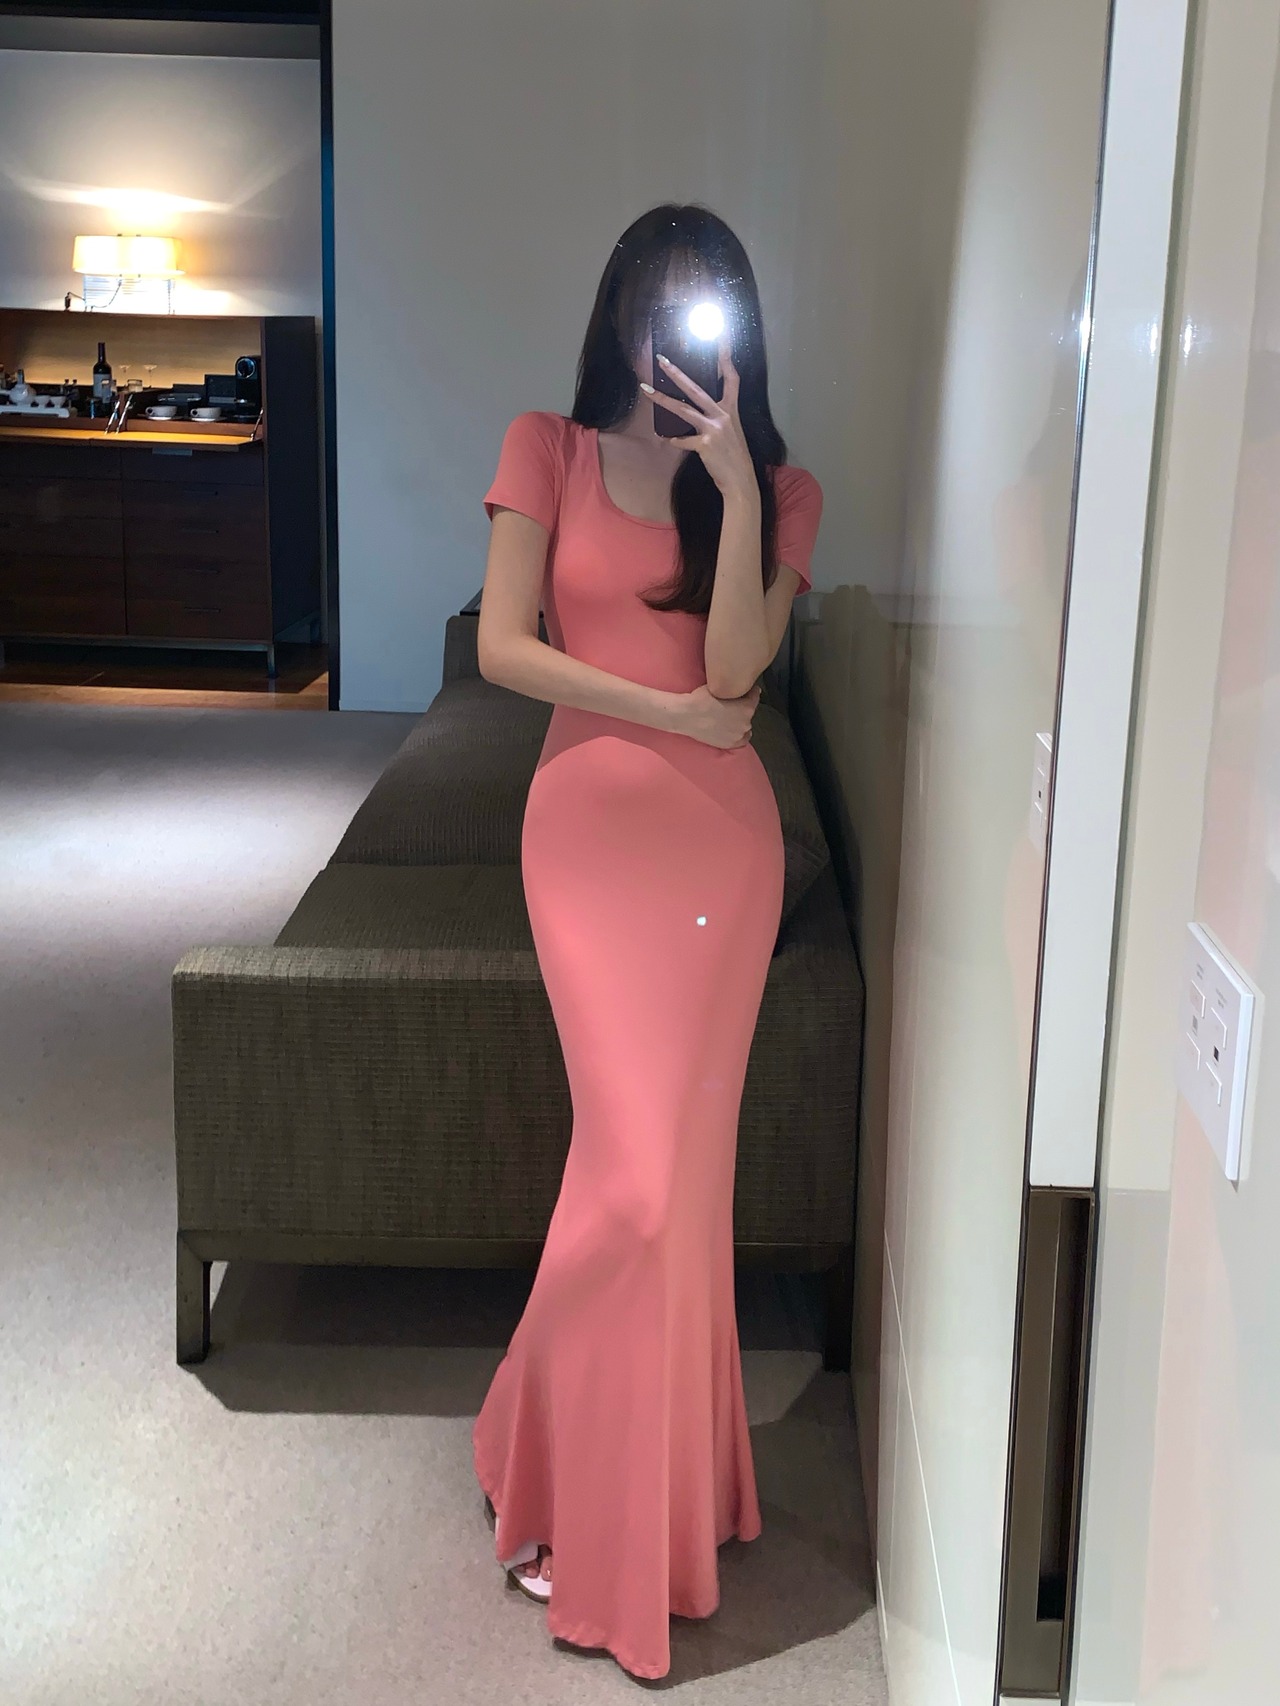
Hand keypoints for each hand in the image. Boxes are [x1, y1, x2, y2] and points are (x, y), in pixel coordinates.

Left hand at [640, 339, 756, 502]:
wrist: (740, 481)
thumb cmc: (734, 457)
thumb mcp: (731, 432)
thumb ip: (718, 418)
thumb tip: (697, 410)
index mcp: (730, 410)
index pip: (731, 378)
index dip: (726, 357)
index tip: (721, 337)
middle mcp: (723, 415)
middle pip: (696, 389)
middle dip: (677, 373)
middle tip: (662, 360)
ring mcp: (714, 429)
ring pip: (683, 410)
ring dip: (662, 400)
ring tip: (646, 390)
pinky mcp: (705, 445)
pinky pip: (683, 440)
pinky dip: (674, 440)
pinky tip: (666, 439)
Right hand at [671, 681, 760, 748]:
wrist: (686, 716)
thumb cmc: (700, 700)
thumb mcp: (719, 686)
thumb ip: (733, 688)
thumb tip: (740, 687)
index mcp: (747, 707)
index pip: (755, 696)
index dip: (749, 692)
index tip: (744, 692)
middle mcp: (746, 722)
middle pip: (749, 712)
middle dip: (742, 707)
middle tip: (731, 705)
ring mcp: (738, 735)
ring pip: (745, 725)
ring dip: (739, 721)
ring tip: (727, 717)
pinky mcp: (730, 744)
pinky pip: (742, 740)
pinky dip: (739, 734)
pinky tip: (731, 730)